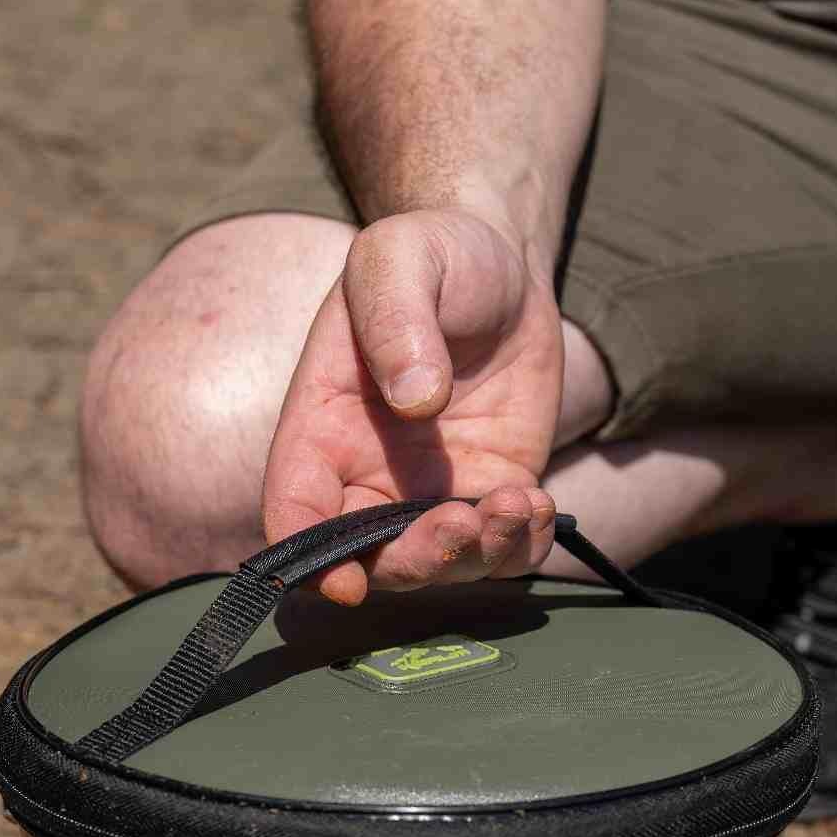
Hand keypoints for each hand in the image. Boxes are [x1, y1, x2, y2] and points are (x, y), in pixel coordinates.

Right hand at [261, 208, 563, 603]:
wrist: (501, 264)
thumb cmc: (431, 255)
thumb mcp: (400, 258)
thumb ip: (398, 318)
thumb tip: (417, 400)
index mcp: (320, 427)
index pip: (295, 508)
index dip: (309, 557)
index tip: (345, 580)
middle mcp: (366, 475)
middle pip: (371, 556)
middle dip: (415, 559)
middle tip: (463, 522)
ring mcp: (429, 493)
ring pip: (440, 564)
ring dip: (477, 555)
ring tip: (520, 503)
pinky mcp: (488, 494)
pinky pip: (499, 551)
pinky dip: (520, 549)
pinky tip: (541, 508)